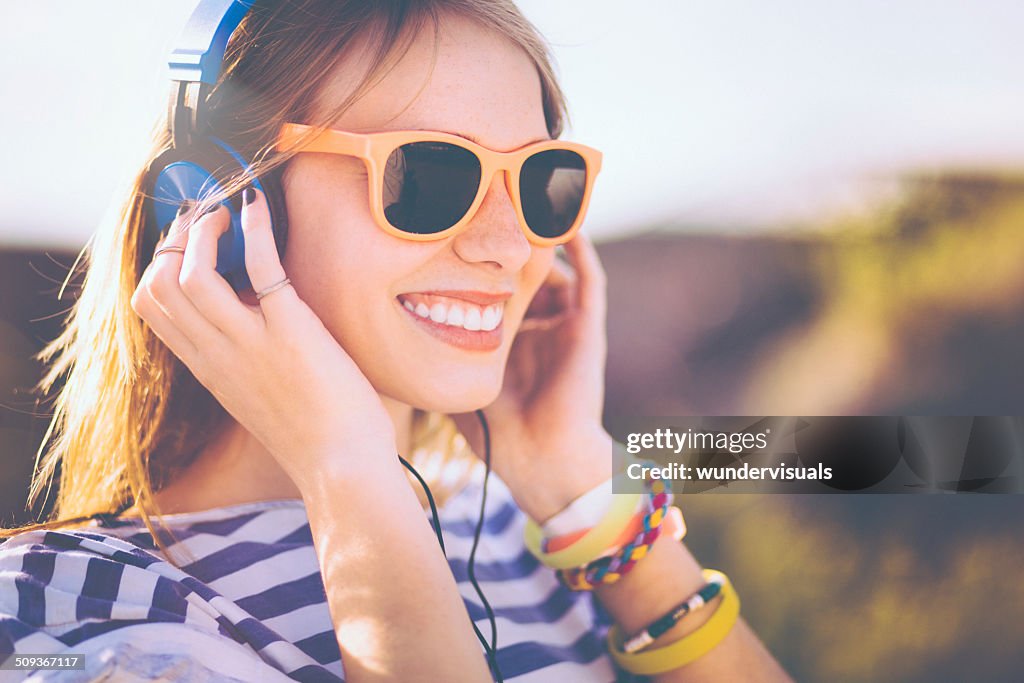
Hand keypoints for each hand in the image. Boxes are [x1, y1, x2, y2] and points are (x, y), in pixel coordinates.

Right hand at [131, 191, 394, 487]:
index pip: (151, 306)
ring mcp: (250, 342)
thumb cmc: (315, 434)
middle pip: (157, 283)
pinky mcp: (291, 332)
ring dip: (206, 228)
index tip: (188, 242)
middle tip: (207, 217)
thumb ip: (244, 355)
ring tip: (228, 210)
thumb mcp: (258, 393)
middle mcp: (217, 353)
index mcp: (207, 367)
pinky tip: (259, 206)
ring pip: (191, 273)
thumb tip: (252, 311)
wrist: (343, 470)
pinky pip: (261, 267)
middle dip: (176, 238)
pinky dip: (255, 228)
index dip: (161, 262)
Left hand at [452, 234, 613, 520]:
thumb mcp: (448, 378)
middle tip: (481, 209)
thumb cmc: (493, 428)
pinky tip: (558, 223)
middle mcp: (540, 324)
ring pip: (557, 268)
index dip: (477, 261)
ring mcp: (565, 323)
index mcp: (510, 336)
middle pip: (526, 270)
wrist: (540, 457)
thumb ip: (426, 351)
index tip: (448, 232)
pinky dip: (579, 248)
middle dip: (506, 243)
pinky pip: (590, 277)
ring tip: (519, 206)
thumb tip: (377, 327)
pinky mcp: (588, 326)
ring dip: (539, 239)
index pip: (494, 286)